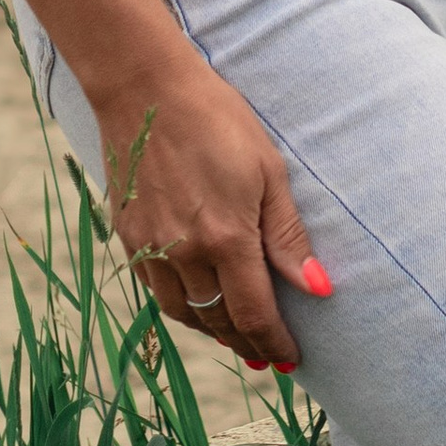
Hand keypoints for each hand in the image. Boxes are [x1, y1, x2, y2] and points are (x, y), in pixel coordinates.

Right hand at [93, 42, 328, 373]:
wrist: (144, 87)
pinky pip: (156, 288)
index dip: (274, 343)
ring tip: (235, 333)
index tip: (291, 359)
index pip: (254, 315)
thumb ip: (287, 236)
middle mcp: (185, 253)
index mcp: (226, 239)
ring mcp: (150, 247)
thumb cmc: (216, 118)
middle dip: (247, 344)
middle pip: (218, 322)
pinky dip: (180, 304)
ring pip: (184, 313)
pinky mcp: (128, 235)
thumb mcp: (267, 170)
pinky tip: (196, 298)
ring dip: (213, 330)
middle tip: (268, 355)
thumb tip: (318, 288)